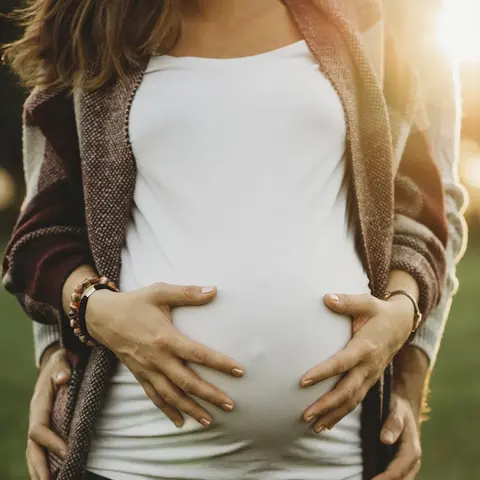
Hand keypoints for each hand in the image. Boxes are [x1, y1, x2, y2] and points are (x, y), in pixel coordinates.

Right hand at [27, 345, 70, 479]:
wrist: (57, 361)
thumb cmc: (63, 361)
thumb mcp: (63, 359)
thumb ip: (63, 367)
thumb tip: (64, 378)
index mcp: (39, 404)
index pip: (39, 429)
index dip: (52, 442)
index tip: (67, 453)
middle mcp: (35, 416)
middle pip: (32, 447)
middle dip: (40, 467)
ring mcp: (38, 422)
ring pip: (33, 452)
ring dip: (39, 470)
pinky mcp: (45, 426)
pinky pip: (40, 449)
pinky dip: (42, 464)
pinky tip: (50, 477)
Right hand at [86, 282, 244, 427]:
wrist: (102, 316)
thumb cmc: (135, 302)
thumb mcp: (160, 291)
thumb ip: (188, 293)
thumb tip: (215, 290)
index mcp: (166, 338)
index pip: (198, 354)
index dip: (220, 364)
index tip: (240, 371)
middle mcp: (157, 358)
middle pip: (188, 382)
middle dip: (210, 395)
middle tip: (230, 405)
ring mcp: (147, 370)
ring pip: (172, 395)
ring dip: (191, 409)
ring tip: (210, 420)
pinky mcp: (139, 375)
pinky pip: (154, 397)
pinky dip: (167, 411)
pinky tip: (180, 422)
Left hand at [301, 292, 413, 432]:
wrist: (402, 323)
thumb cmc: (379, 311)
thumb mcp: (366, 302)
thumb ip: (346, 302)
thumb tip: (326, 298)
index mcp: (365, 347)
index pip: (341, 363)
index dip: (323, 373)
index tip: (303, 381)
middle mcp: (369, 366)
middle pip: (347, 390)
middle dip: (326, 405)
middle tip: (305, 415)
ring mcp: (371, 375)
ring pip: (352, 401)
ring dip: (333, 415)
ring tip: (313, 427)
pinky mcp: (370, 380)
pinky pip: (356, 400)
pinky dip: (342, 413)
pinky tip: (327, 424)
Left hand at [373, 392, 421, 479]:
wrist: (404, 408)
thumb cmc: (398, 408)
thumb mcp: (397, 410)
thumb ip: (393, 424)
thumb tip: (385, 439)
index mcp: (412, 450)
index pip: (397, 471)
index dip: (384, 479)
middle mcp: (413, 461)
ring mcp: (409, 465)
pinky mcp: (403, 466)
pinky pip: (397, 477)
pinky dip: (386, 479)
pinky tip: (371, 477)